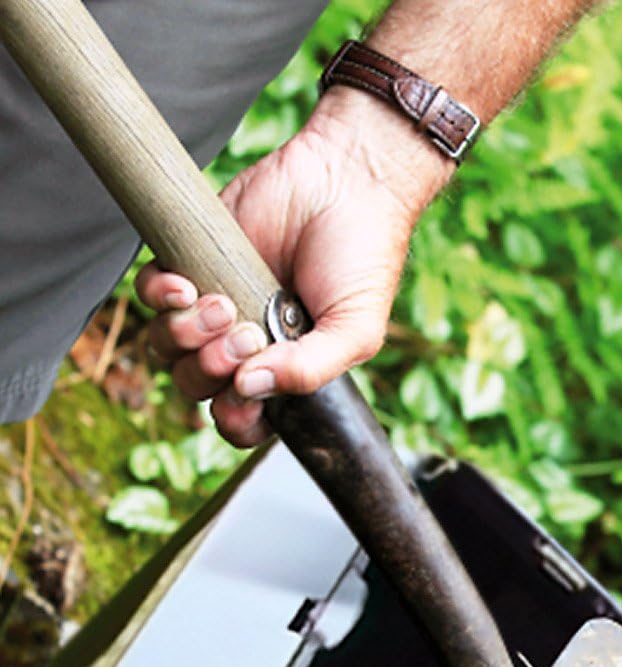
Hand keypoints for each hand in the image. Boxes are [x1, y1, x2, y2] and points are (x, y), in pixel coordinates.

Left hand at [137, 90, 452, 446]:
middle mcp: (247, 344)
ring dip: (183, 335)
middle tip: (246, 335)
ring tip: (221, 304)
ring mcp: (215, 304)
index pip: (242, 419)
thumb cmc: (362, 258)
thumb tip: (249, 388)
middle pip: (196, 385)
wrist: (344, 180)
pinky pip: (149, 296)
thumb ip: (311, 371)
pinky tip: (188, 282)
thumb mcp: (357, 330)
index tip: (243, 397)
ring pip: (166, 347)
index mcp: (286, 370)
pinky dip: (159, 296)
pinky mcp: (190, 260)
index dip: (233, 419)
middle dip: (211, 369)